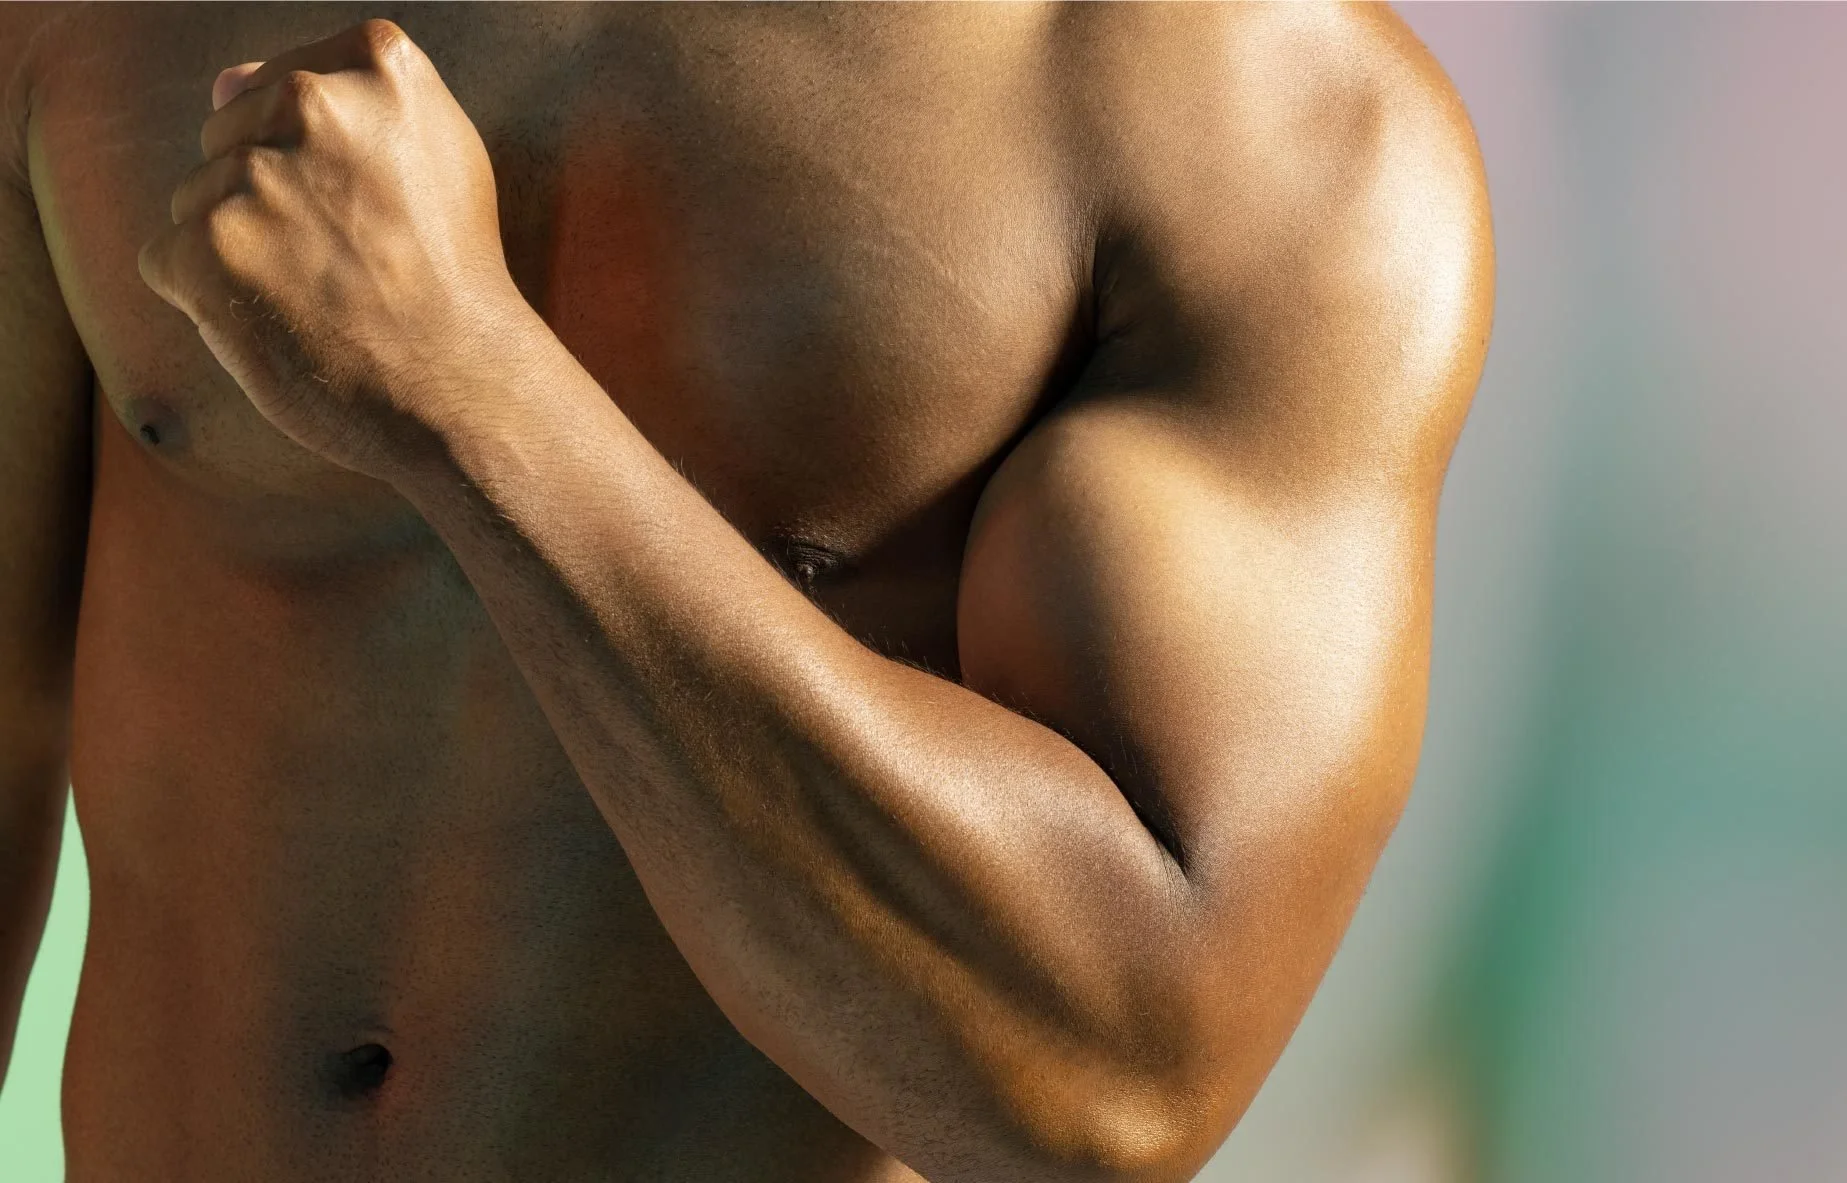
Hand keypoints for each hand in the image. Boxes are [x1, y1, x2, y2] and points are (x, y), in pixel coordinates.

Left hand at [139, 19, 526, 479]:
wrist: (463, 386)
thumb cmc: (452, 280)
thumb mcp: (436, 164)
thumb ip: (344, 109)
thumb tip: (221, 81)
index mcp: (379, 63)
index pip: (287, 86)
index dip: (320, 161)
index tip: (371, 208)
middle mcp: (312, 100)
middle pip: (232, 136)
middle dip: (270, 199)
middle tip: (351, 261)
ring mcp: (254, 173)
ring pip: (198, 199)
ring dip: (241, 252)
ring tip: (325, 298)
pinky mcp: (206, 244)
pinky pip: (168, 259)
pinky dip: (210, 301)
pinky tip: (281, 324)